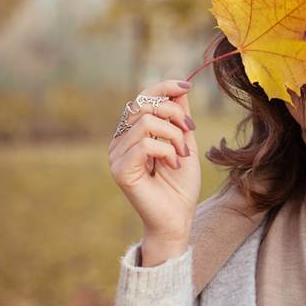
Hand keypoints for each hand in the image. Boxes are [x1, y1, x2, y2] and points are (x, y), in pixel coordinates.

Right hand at [108, 79, 201, 242]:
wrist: (178, 218)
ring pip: (147, 122)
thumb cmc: (180, 184)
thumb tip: (180, 87)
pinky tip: (173, 164)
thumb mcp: (185, 141)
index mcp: (132, 132)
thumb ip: (179, 116)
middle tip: (189, 134)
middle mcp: (120, 141)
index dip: (164, 87)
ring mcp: (116, 155)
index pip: (142, 97)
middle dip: (175, 114)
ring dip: (174, 136)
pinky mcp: (120, 170)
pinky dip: (166, 151)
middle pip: (144, 104)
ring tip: (181, 154)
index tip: (187, 87)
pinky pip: (145, 144)